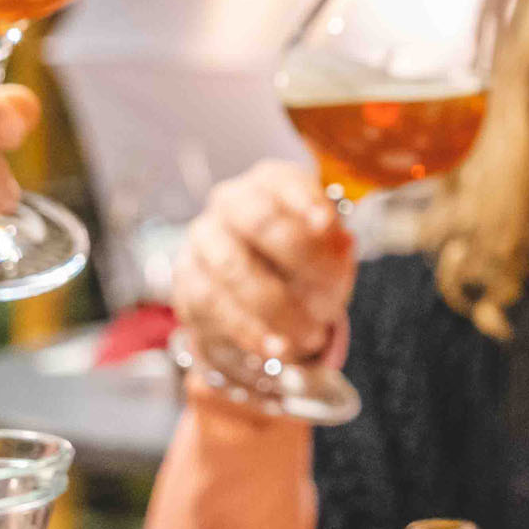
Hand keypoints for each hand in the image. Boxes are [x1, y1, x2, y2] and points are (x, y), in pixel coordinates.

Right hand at [171, 161, 354, 376]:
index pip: (283, 181)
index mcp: (270, 183)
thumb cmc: (301, 262)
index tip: (324, 223)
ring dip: (276, 307)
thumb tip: (342, 244)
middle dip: (298, 258)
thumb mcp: (328, 251)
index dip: (304, 199)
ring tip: (309, 337)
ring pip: (232, 268)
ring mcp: (203, 241)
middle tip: (330, 297)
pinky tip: (275, 347)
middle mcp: (230, 203)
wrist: (259, 297)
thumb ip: (335, 247)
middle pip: (258, 221)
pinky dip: (249, 330)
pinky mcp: (186, 282)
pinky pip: (214, 306)